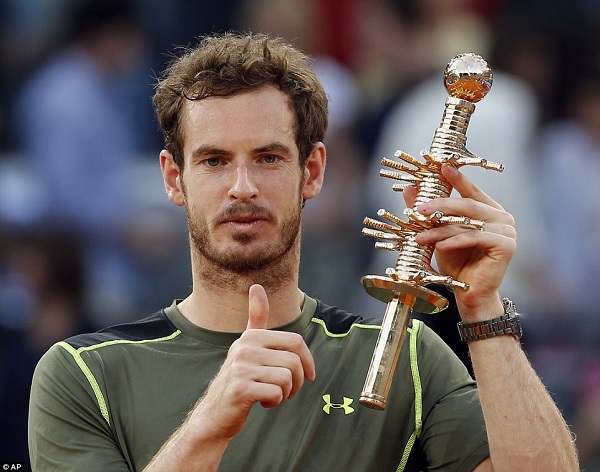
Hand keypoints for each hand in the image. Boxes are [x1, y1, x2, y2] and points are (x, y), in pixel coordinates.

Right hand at [195, 284, 315, 439]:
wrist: (215, 413)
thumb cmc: (239, 378)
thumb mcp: (247, 345)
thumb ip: (255, 317)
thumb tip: (256, 285)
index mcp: (251, 336)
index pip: (295, 342)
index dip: (308, 360)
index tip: (309, 375)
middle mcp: (244, 348)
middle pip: (293, 361)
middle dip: (297, 381)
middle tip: (288, 390)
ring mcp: (240, 368)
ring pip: (287, 378)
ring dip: (286, 393)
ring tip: (272, 395)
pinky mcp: (240, 389)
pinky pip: (276, 393)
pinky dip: (274, 401)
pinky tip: (262, 402)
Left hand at [403, 164, 516, 318]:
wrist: (469, 293)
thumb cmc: (456, 263)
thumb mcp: (437, 233)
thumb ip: (427, 211)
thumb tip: (410, 189)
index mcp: (489, 210)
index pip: (471, 189)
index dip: (456, 177)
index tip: (442, 166)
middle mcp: (502, 217)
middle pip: (467, 204)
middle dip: (440, 204)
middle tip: (418, 209)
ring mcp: (508, 230)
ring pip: (468, 221)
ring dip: (441, 228)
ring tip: (420, 235)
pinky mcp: (507, 245)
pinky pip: (475, 238)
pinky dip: (454, 241)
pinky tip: (439, 245)